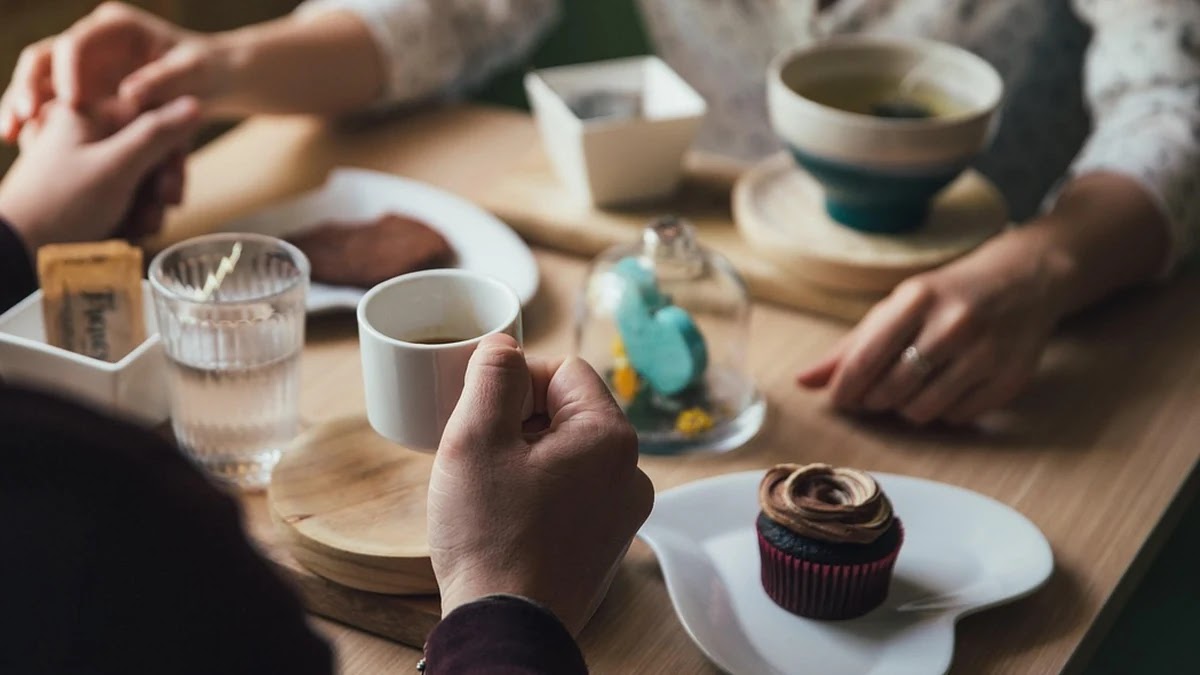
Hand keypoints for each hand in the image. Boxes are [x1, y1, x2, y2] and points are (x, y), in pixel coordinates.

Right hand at [0, 2, 223, 142]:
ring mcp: (83, 65)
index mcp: (116, 27)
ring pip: (38, 81)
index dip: (68, 71)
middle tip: (20, 118)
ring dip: (20, 106)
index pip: (78, 42)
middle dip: (26, 87)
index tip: (70, 102)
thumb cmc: (207, 70)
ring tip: (10, 136)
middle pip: (44, 58)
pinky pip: (48, 104)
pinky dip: (34, 122)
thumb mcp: (194, 72)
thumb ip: (166, 80)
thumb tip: (131, 94)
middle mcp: (92, 41)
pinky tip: (21, 144)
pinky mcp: (82, 90)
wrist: (213, 79)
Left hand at [0, 97, 199, 254]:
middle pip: (149, 152)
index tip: (170, 188)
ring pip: (141, 178)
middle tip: (159, 213)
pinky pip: (124, 197)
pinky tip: (128, 234)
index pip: (152, 119)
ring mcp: (85, 163)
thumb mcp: (117, 166)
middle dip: (159, 188)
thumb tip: (194, 101)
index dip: (170, 154)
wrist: (17, 251)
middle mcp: (87, 134)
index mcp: (88, 114)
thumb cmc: (62, 204)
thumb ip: (158, 134)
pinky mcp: (85, 191)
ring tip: (139, 230)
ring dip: (149, 207)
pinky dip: (132, 216)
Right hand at [428, 334, 653, 634]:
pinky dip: (540, 491)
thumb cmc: (490, 536)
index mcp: (610, 437)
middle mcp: (631, 472)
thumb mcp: (475, 438)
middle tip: (478, 451)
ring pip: (569, 453)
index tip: (481, 410)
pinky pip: (574, 492)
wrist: (506, 627)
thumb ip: (492, 375)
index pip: (564, 370)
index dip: (516, 380)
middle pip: (569, 411)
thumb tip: (504, 345)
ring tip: (488, 487)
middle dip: (520, 419)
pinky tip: (506, 515)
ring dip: (527, 456)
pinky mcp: (606, 542)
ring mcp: (623, 512)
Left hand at [797, 229, 1072, 424]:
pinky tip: (946, 388)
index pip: (865, 358)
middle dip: (874, 400)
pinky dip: (943, 412)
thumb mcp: (898, 306)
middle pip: (890, 390)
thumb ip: (851, 346)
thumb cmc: (948, 295)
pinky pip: (956, 418)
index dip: (844, 388)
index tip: (838, 399)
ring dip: (907, 409)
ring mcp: (987, 353)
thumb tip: (803, 381)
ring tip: (912, 388)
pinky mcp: (1010, 379)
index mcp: (918, 299)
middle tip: (876, 392)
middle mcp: (954, 324)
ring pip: (922, 410)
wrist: (1026, 279)